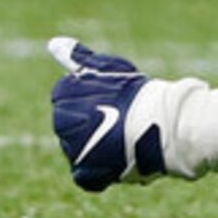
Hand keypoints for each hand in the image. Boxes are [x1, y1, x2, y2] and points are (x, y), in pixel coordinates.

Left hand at [48, 35, 163, 190]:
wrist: (163, 123)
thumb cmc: (138, 93)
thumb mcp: (109, 69)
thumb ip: (79, 58)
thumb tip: (54, 43)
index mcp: (63, 95)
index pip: (65, 98)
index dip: (90, 99)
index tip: (111, 99)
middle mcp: (61, 123)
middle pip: (70, 125)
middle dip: (91, 122)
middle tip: (119, 119)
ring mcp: (71, 149)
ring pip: (78, 149)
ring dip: (96, 145)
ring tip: (123, 139)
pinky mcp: (85, 172)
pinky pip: (85, 175)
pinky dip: (99, 171)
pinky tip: (117, 160)